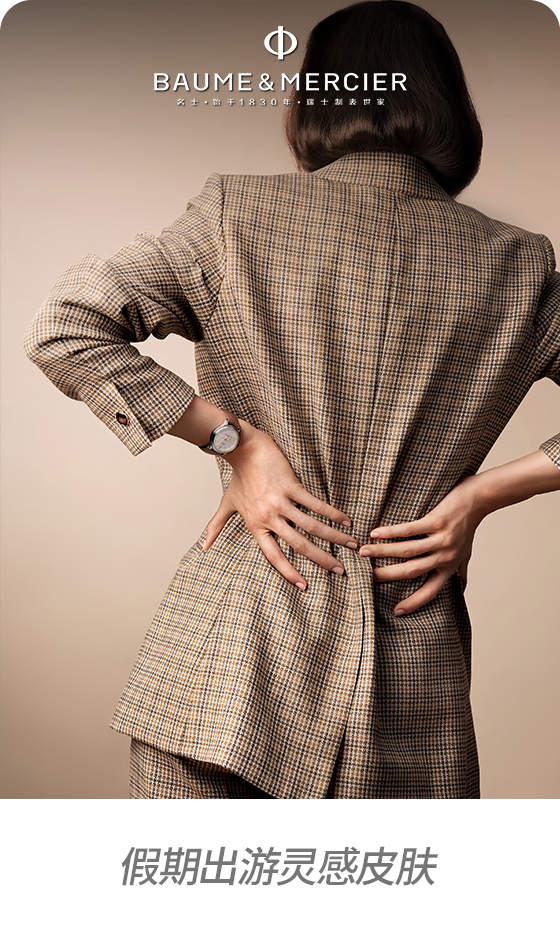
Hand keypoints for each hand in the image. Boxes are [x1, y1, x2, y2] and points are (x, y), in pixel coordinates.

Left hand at [203, 420, 356, 589]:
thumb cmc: (237, 477)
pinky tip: (346, 521)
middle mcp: (269, 517)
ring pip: (311, 526)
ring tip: (352, 546)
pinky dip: (332, 513)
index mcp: (256, 526)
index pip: (274, 556)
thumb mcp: (227, 505)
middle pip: (299, 545)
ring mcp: (281, 502)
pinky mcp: (291, 486)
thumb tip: (203, 547)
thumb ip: (215, 527)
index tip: (304, 586)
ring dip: (334, 537)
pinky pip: (315, 504)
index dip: (289, 572)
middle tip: (340, 571)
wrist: (242, 449)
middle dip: (322, 560)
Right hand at [359, 475, 485, 614]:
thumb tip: (462, 590)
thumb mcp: (467, 554)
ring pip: (407, 551)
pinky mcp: (436, 521)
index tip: (396, 611)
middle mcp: (445, 556)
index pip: (431, 591)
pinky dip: (390, 532)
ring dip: (383, 552)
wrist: (479, 499)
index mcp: (449, 567)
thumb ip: (461, 572)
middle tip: (367, 578)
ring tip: (363, 552)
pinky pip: (409, 530)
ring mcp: (441, 539)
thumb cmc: (469, 526)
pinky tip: (375, 533)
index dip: (414, 602)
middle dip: (387, 576)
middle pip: (412, 571)